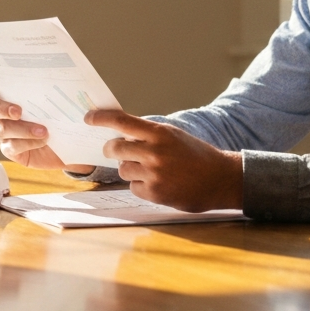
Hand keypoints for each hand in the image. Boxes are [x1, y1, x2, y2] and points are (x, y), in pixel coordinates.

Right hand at [0, 75, 93, 173]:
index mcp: (11, 94)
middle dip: (2, 109)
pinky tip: (41, 141)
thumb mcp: (65, 101)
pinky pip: (12, 146)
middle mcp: (4, 113)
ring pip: (3, 129)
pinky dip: (26, 143)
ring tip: (44, 131)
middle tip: (18, 111)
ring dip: (23, 129)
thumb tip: (69, 91)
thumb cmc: (64, 115)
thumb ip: (63, 93)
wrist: (70, 143)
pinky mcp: (11, 150)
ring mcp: (6, 132)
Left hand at [86, 110, 242, 211]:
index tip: (88, 118)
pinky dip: (140, 185)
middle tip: (113, 149)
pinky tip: (157, 183)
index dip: (101, 118)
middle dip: (111, 149)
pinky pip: (133, 187)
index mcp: (159, 133)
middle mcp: (154, 152)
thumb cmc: (196, 155)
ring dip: (129, 169)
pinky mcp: (155, 193)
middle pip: (115, 148)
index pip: (122, 121)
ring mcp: (154, 173)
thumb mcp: (173, 136)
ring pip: (123, 169)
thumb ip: (149, 134)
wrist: (221, 179)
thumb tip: (120, 133)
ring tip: (149, 169)